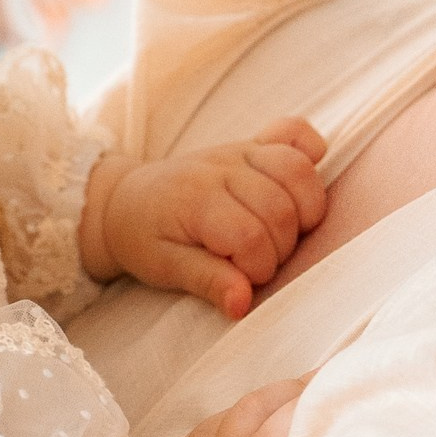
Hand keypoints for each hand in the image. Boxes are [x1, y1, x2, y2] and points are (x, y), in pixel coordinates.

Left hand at [81, 121, 327, 317]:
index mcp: (196, 200)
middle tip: (257, 262)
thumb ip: (206, 282)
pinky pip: (295, 133)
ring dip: (303, 212)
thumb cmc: (144, 238)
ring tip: (280, 234)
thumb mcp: (164, 268)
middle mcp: (221, 168)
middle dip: (280, 249)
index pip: (250, 236)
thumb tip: (243, 304)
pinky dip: (311, 152)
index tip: (242, 281)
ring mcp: (240, 151)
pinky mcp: (252, 145)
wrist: (124, 200)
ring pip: (298, 172)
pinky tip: (300, 185)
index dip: (257, 268)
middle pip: (281, 208)